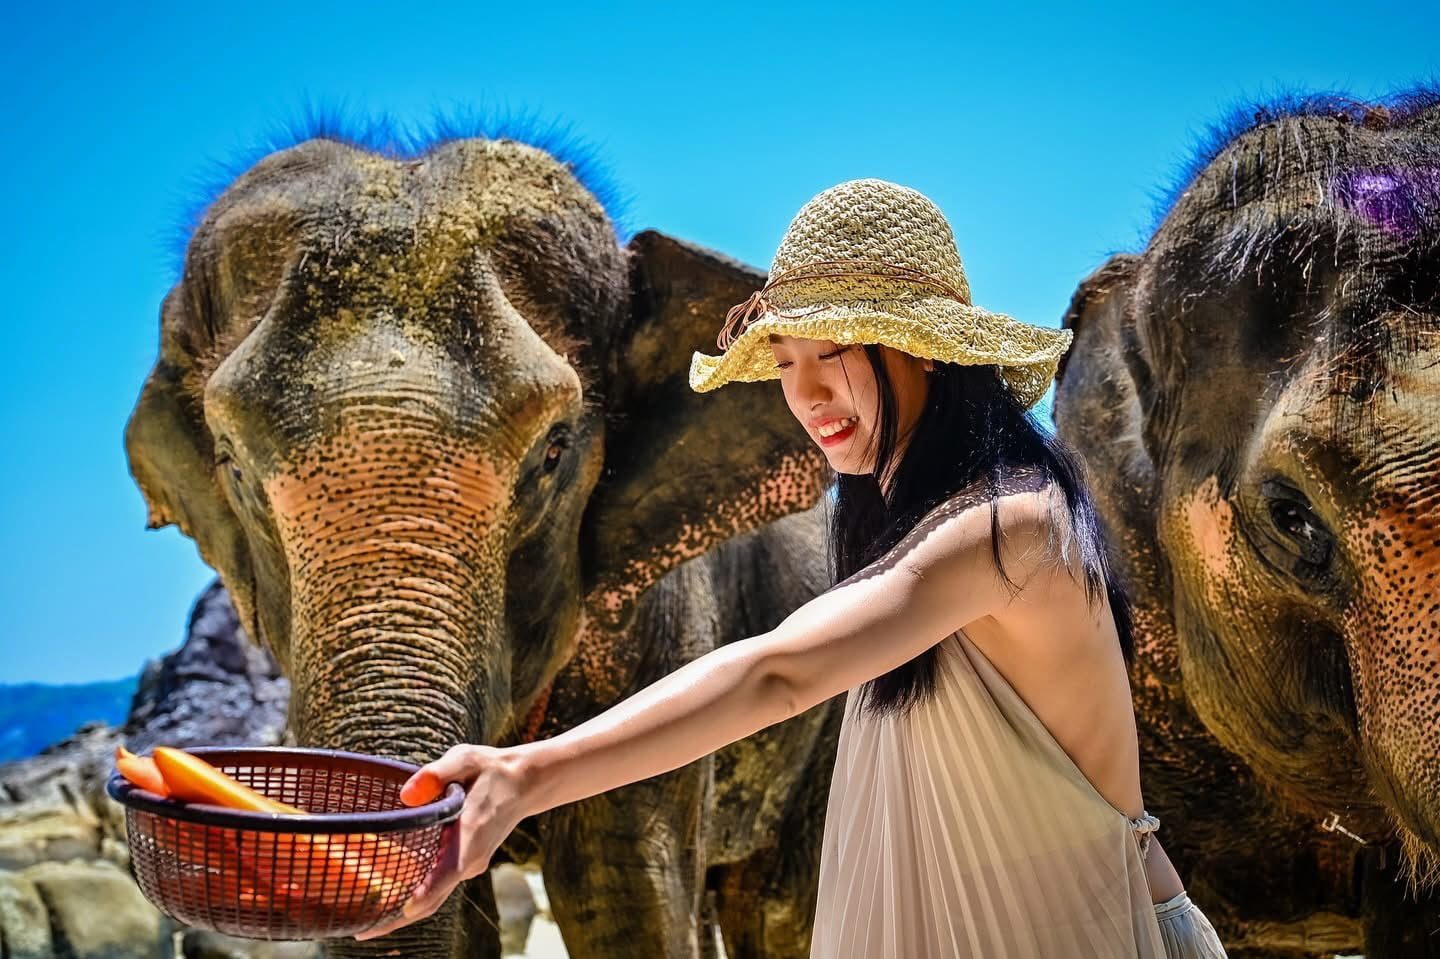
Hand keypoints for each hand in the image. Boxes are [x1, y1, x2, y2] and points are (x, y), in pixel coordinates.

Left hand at [354, 743, 534, 939]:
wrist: (523, 783)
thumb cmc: (490, 769)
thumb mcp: (465, 759)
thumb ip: (436, 773)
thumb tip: (406, 795)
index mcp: (470, 834)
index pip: (448, 872)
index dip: (425, 892)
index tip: (403, 910)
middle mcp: (470, 858)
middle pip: (433, 898)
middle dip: (398, 918)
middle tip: (361, 932)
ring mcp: (469, 865)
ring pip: (435, 897)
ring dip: (403, 912)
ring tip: (365, 924)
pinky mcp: (465, 865)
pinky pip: (438, 888)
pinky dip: (415, 898)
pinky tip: (389, 900)